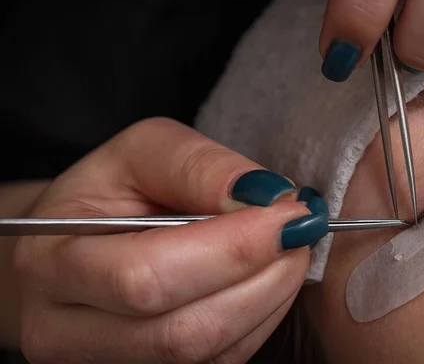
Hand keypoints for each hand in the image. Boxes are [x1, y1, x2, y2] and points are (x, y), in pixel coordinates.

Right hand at [13, 118, 325, 362]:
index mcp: (52, 263)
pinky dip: (260, 318)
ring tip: (287, 249)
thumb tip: (265, 198)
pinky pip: (223, 362)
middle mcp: (66, 331)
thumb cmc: (113, 192)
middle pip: (182, 332)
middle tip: (299, 230)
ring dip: (269, 298)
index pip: (147, 277)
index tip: (289, 213)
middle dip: (262, 277)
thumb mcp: (143, 153)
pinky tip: (266, 278)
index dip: (233, 248)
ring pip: (208, 354)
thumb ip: (198, 167)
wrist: (82, 241)